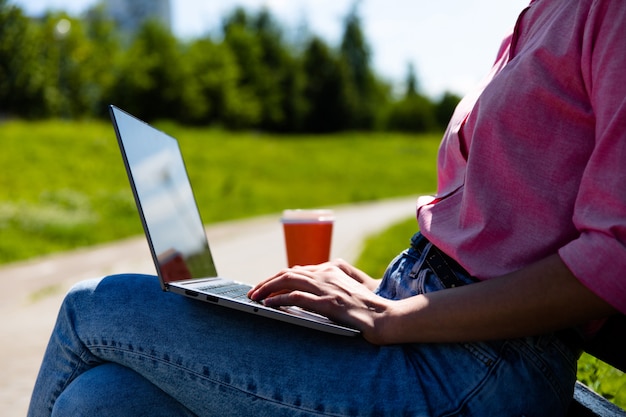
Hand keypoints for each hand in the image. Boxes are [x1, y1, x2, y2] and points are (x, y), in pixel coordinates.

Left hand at [248, 260, 389, 342]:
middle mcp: (327, 275)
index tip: (264, 287)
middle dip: (266, 282)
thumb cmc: (368, 308)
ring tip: (255, 297)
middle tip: (253, 292)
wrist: (386, 317)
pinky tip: (269, 304)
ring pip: (288, 281)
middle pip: (288, 273)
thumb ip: (332, 283)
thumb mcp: (348, 289)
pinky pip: (297, 298)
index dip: (277, 278)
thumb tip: (311, 286)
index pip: (297, 270)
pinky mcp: (328, 303)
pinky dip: (279, 299)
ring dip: (267, 288)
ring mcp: (327, 289)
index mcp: (331, 270)